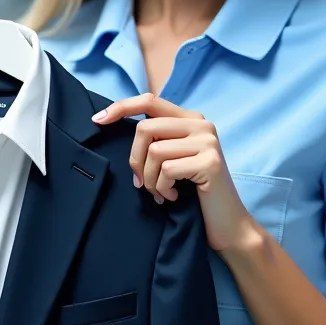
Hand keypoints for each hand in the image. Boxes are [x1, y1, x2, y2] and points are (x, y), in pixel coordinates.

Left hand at [91, 91, 259, 253]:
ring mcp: (208, 142)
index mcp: (191, 119)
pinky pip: (166, 170)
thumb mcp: (173, 159)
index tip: (97, 120)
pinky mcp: (209, 162)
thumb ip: (156, 141)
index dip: (121, 107)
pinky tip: (173, 197)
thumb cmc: (193, 193)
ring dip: (149, 179)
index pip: (150, 101)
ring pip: (154, 152)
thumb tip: (116, 130)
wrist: (227, 223)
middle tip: (141, 183)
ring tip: (160, 192)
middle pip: (145, 129)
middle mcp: (202, 124)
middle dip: (135, 160)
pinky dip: (162, 188)